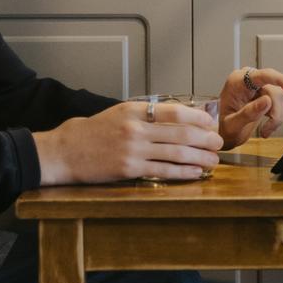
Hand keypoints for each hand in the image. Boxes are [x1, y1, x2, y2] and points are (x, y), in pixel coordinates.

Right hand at [31, 100, 222, 184]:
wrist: (64, 151)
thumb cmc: (91, 132)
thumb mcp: (118, 113)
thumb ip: (144, 115)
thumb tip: (177, 117)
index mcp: (133, 110)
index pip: (173, 111)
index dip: (197, 117)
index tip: (210, 122)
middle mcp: (135, 128)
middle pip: (180, 133)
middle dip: (204, 138)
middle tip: (218, 142)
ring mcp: (133, 150)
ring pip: (176, 153)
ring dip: (199, 157)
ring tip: (213, 161)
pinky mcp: (129, 169)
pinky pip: (163, 171)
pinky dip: (183, 172)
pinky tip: (195, 173)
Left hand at [216, 67, 282, 147]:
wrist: (226, 132)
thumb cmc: (225, 127)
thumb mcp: (232, 124)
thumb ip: (248, 113)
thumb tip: (267, 101)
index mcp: (237, 82)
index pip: (262, 75)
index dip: (279, 80)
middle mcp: (249, 79)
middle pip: (275, 89)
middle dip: (275, 112)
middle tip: (268, 128)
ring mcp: (259, 85)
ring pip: (280, 97)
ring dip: (276, 117)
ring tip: (266, 130)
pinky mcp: (267, 92)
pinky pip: (280, 102)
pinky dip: (276, 117)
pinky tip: (268, 125)